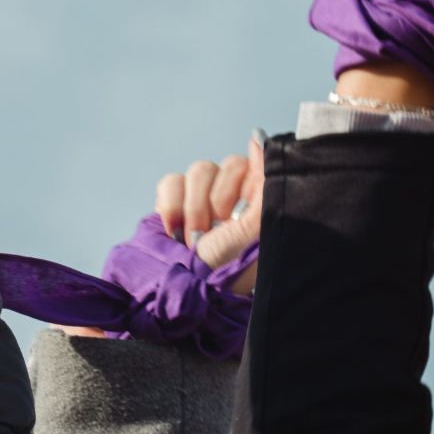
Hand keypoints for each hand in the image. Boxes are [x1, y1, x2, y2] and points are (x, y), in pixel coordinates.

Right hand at [156, 135, 265, 294]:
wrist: (180, 294)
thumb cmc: (224, 272)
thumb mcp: (253, 233)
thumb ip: (263, 185)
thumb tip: (259, 139)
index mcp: (260, 201)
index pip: (255, 162)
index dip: (238, 185)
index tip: (231, 215)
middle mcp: (234, 195)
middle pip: (226, 164)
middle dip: (215, 202)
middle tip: (212, 232)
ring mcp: (202, 197)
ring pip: (198, 169)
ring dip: (193, 208)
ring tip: (192, 238)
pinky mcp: (174, 201)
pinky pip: (171, 180)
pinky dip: (170, 206)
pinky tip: (174, 230)